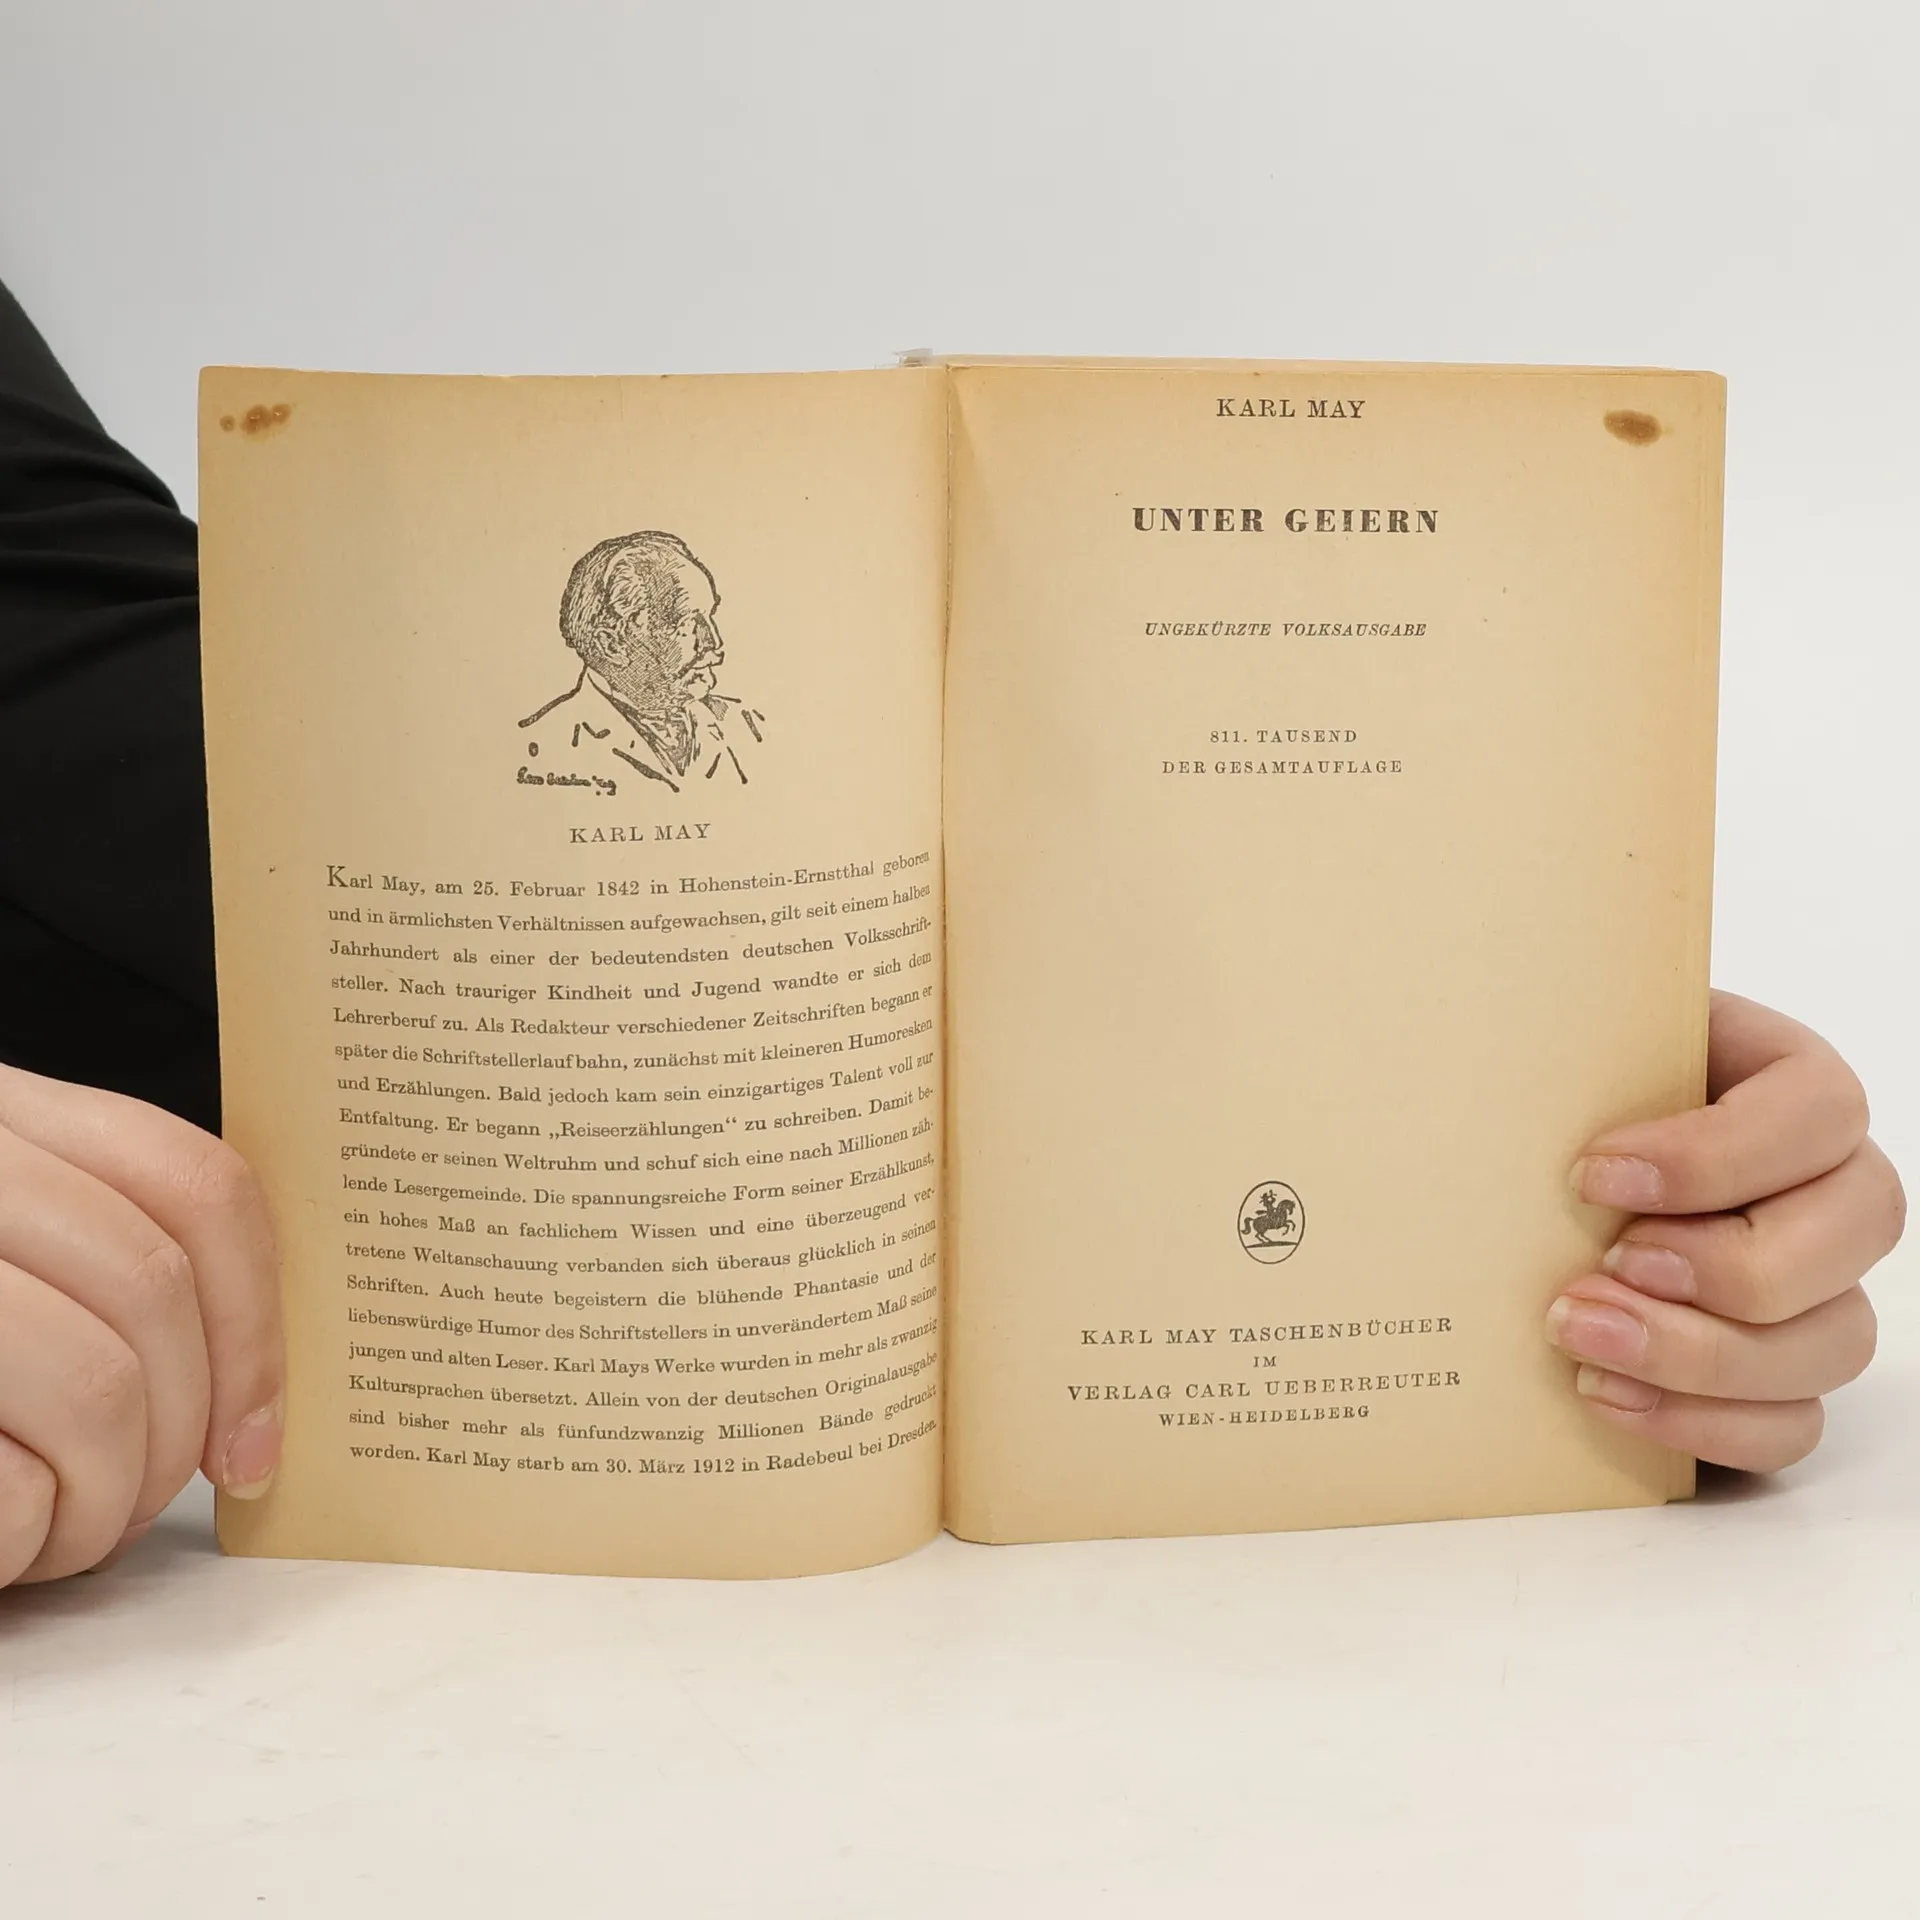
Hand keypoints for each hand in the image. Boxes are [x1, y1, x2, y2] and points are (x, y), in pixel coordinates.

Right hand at [0, 1064, 282, 1584]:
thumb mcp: (14, 1248)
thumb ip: (98, 1259)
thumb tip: (250, 1379)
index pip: (197, 1185)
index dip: (255, 1322)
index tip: (257, 1437)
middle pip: (153, 1292)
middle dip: (180, 1430)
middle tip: (147, 1502)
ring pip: (96, 1387)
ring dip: (108, 1497)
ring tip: (69, 1532)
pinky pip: (4, 1476)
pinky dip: (27, 1530)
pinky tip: (4, 1542)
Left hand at [1548, 992, 1902, 1470]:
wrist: (1537, 1158)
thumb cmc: (1564, 1089)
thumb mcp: (1567, 1043)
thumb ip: (1565, 1046)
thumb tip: (1489, 1058)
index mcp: (1788, 1081)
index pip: (1818, 1110)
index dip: (1717, 1154)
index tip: (1592, 1174)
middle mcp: (1828, 1182)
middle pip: (1859, 1227)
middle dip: (1727, 1264)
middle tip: (1606, 1265)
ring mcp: (1818, 1283)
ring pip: (1834, 1339)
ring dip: (1704, 1356)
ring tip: (1582, 1338)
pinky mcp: (1780, 1368)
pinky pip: (1792, 1422)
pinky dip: (1703, 1423)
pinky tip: (1606, 1393)